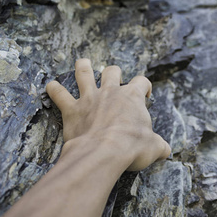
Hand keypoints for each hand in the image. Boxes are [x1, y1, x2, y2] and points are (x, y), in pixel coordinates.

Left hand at [46, 58, 170, 170]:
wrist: (104, 153)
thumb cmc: (132, 147)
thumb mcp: (154, 147)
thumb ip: (160, 146)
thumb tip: (166, 151)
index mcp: (132, 97)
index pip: (142, 81)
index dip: (144, 86)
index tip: (145, 94)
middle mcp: (111, 92)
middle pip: (112, 72)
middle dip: (114, 72)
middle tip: (114, 78)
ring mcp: (90, 98)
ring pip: (84, 73)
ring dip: (82, 66)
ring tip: (82, 62)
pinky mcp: (72, 109)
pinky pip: (59, 94)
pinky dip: (54, 89)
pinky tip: (50, 86)